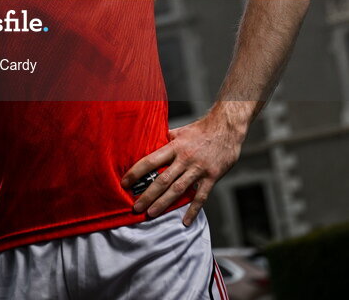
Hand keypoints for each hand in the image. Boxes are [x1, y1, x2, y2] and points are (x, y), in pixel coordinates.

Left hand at [120, 110, 244, 225]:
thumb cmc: (201, 129)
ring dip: (163, 203)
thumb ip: (166, 140)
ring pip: (178, 190)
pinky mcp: (211, 177)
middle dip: (147, 195)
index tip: (125, 183)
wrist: (226, 128)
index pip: (150, 161)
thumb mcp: (180, 131)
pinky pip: (201, 197)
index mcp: (174, 147)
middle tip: (136, 207)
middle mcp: (184, 159)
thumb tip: (150, 142)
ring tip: (151, 214)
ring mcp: (198, 169)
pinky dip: (192, 210)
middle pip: (162, 180)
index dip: (136, 172)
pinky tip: (185, 221)